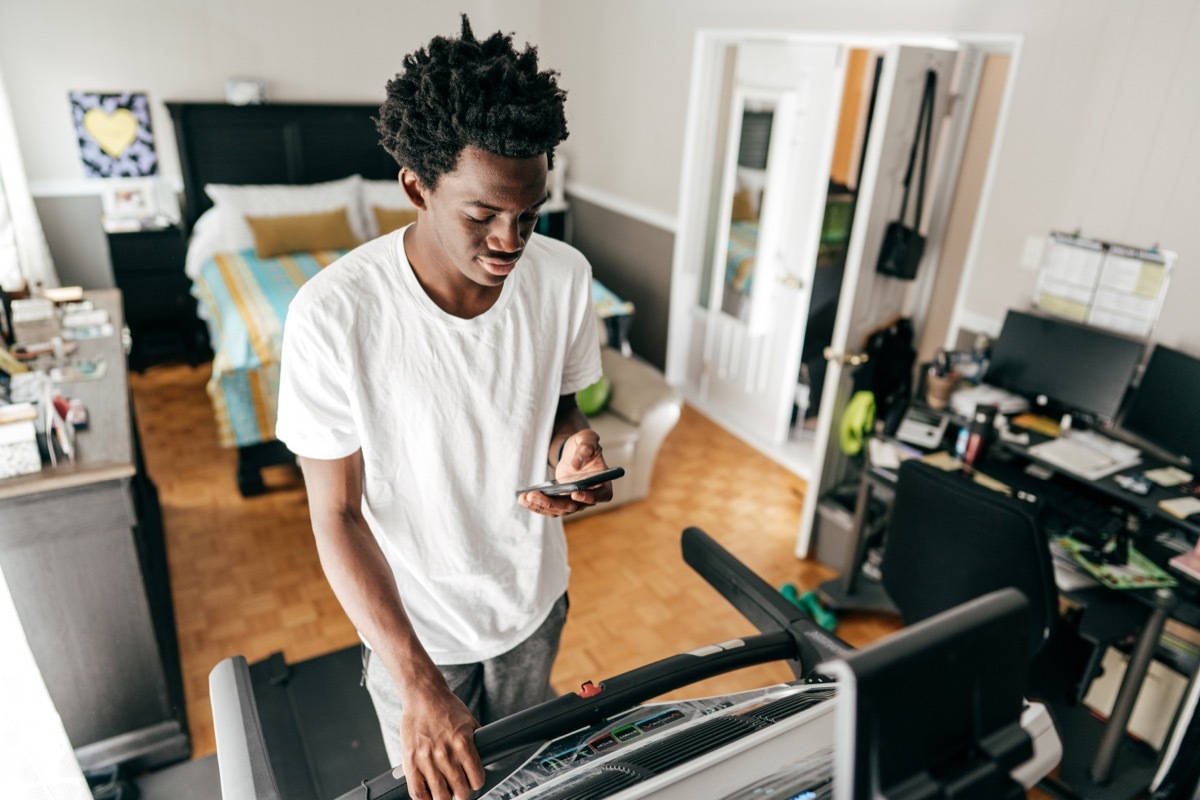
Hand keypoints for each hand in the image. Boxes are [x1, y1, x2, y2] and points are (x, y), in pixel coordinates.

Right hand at [399, 685, 483, 799]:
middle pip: (461, 792)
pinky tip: (430, 794)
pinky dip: (426, 799)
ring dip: (446, 796)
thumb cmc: (446, 708)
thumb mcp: (470, 722)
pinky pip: (417, 792)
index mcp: (463, 743)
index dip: (477, 782)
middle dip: (463, 791)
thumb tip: (487, 758)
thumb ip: (477, 743)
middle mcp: (445, 754)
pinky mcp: (410, 762)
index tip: (474, 781)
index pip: (477, 780)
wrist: (423, 696)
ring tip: (446, 790)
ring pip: (441, 797)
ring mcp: (426, 759)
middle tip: (460, 787)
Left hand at [518, 430, 612, 516]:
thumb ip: (586, 447)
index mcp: (603, 482)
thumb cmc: (584, 444)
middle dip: (553, 503)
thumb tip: (576, 464)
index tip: (575, 493)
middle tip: (534, 495)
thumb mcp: (587, 438)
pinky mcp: (562, 501)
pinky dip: (536, 505)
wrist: (574, 451)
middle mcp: (590, 496)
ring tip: (524, 497)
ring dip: (540, 506)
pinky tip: (522, 498)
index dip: (590, 497)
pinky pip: (550, 508)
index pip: (602, 495)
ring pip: (559, 510)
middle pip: (573, 506)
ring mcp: (575, 502)